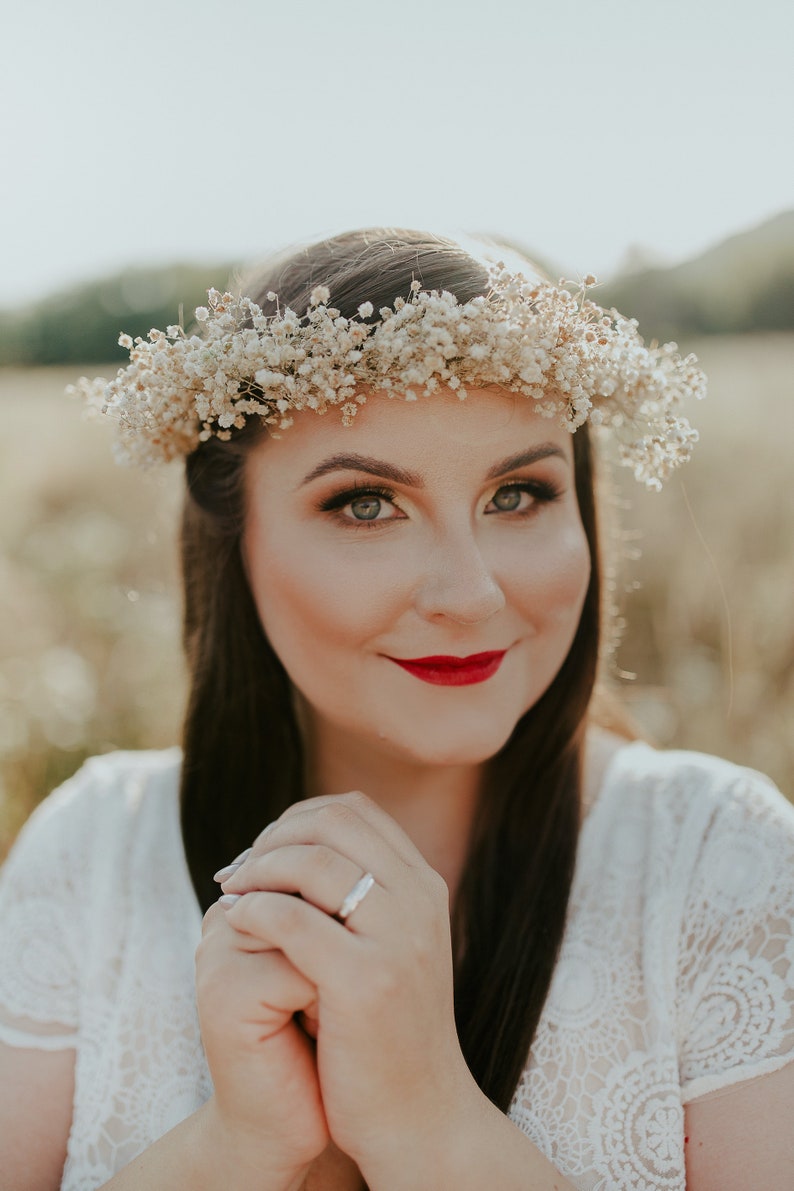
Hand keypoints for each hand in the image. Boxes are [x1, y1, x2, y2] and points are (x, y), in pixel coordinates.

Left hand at [219, 792, 480, 1181]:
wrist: (421, 1118)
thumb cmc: (389, 1035)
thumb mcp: (393, 949)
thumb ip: (365, 898)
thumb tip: (297, 844)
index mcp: (425, 886)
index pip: (355, 810)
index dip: (298, 817)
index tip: (264, 849)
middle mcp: (419, 901)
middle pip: (333, 822)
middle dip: (273, 836)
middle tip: (238, 869)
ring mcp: (398, 939)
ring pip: (311, 862)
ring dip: (256, 869)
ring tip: (229, 894)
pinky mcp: (366, 982)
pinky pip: (291, 919)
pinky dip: (252, 911)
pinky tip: (234, 926)